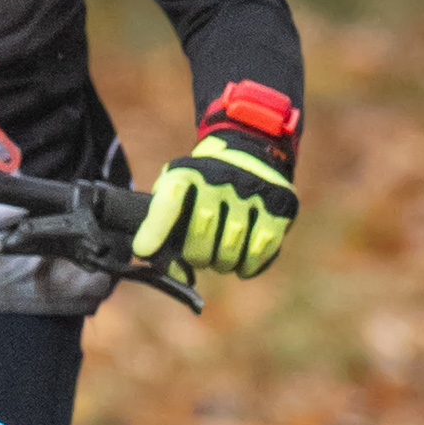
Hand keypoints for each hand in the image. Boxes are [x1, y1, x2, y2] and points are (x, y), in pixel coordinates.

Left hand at [132, 136, 296, 278]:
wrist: (252, 153)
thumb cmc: (203, 190)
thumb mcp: (178, 192)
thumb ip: (164, 227)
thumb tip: (170, 271)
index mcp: (188, 173)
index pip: (169, 200)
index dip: (155, 228)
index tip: (143, 250)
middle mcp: (221, 178)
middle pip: (203, 229)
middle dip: (197, 255)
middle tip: (199, 258)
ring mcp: (253, 190)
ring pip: (232, 244)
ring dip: (223, 263)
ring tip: (220, 261)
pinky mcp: (280, 206)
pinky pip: (262, 247)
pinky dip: (250, 265)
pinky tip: (243, 266)